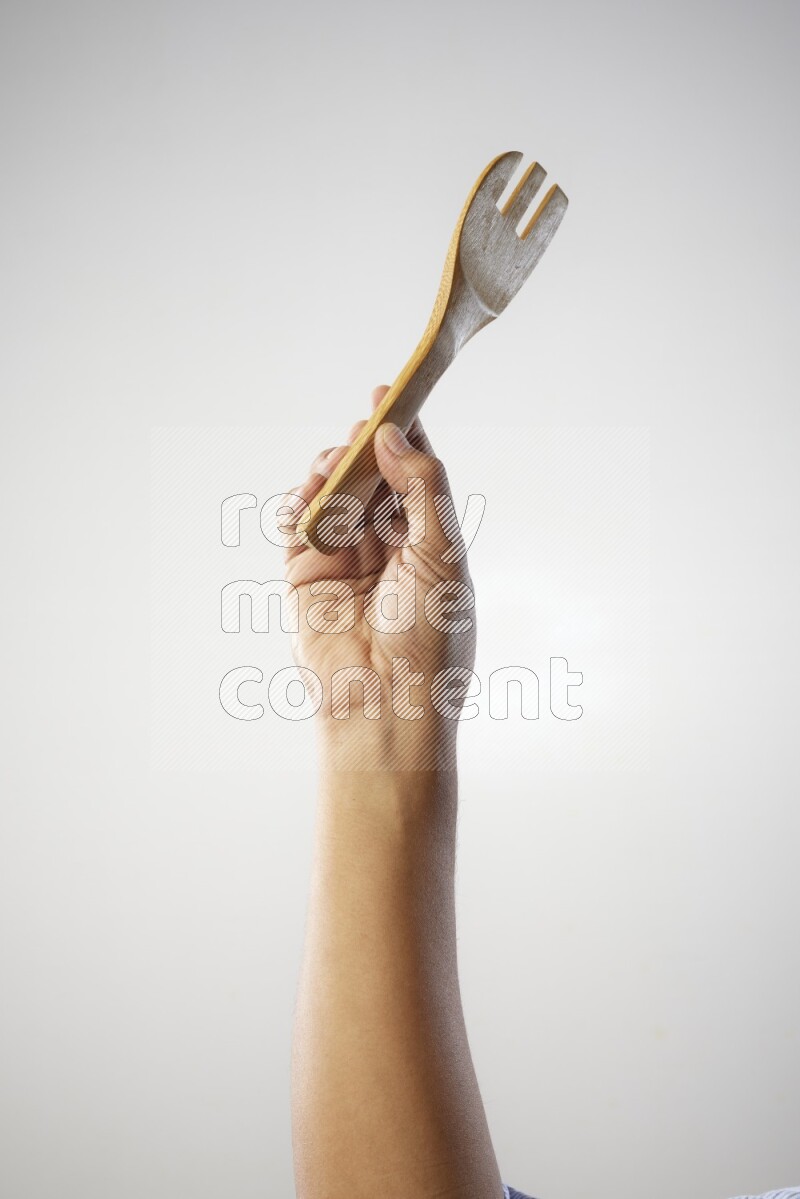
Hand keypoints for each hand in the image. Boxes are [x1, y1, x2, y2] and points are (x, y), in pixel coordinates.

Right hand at [281, 385, 475, 769]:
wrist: (386, 703)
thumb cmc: (430, 638)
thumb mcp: (443, 553)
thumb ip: (422, 489)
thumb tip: (394, 435)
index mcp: (428, 544)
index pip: (414, 476)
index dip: (404, 434)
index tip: (391, 394)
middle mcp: (386, 549)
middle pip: (371, 478)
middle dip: (366, 448)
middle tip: (364, 428)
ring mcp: (344, 561)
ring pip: (333, 495)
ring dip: (334, 471)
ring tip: (339, 464)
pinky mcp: (306, 576)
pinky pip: (299, 524)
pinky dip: (302, 501)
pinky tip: (313, 493)